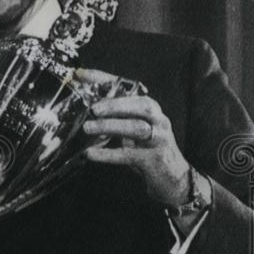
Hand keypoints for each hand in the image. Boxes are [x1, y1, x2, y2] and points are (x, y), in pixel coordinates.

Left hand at [76, 68, 191, 205]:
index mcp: (149, 107)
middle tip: (93, 108)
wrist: (172, 178)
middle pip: (139, 105)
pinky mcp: (153, 159)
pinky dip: (108, 154)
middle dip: (115, 104)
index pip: (128, 87)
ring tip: (87, 128)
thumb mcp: (131, 128)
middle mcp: (158, 119)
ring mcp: (158, 139)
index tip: (81, 75)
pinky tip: (91, 153)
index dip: (104, 79)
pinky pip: (129, 155)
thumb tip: (82, 104)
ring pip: (135, 128)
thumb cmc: (146, 148)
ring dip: (110, 127)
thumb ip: (112, 117)